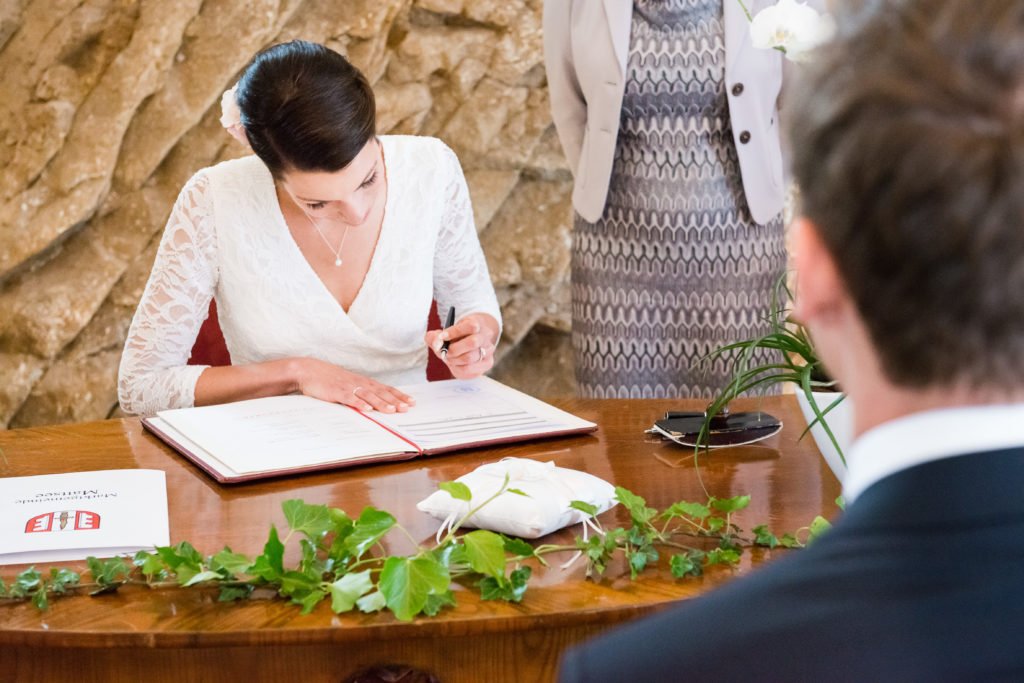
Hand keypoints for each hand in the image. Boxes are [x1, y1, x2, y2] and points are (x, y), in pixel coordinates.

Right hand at [292, 358, 413, 412]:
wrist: (308, 370)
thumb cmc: (329, 379)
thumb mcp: (348, 384)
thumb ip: (360, 392)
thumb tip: (374, 402)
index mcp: (363, 381)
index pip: (385, 388)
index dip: (399, 395)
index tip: (411, 402)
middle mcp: (359, 383)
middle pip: (380, 392)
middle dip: (395, 400)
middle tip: (408, 407)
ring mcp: (348, 387)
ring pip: (368, 395)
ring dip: (381, 403)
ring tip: (393, 410)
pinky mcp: (336, 392)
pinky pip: (350, 398)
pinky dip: (359, 403)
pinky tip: (367, 409)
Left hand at [425, 312, 498, 379]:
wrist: (470, 344)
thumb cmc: (455, 339)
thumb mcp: (443, 334)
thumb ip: (434, 337)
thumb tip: (437, 344)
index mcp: (476, 324)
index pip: (471, 326)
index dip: (454, 332)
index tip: (442, 337)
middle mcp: (485, 337)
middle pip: (472, 343)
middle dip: (453, 349)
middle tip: (443, 352)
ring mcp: (488, 350)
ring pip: (470, 358)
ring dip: (454, 360)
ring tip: (448, 358)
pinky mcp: (487, 363)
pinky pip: (469, 370)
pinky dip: (457, 368)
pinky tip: (455, 364)